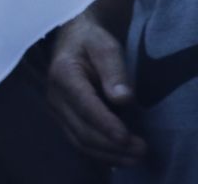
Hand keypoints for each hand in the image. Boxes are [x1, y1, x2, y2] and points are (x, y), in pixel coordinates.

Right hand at [47, 13, 145, 166]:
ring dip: (109, 154)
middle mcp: (55, 97)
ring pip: (81, 142)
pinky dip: (102, 153)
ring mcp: (57, 111)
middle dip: (112, 145)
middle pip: (82, 130)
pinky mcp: (64, 120)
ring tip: (136, 158)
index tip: (126, 137)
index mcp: (63, 74)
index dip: (105, 124)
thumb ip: (114, 70)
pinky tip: (122, 156)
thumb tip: (123, 100)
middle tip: (141, 150)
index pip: (85, 105)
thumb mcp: (105, 45)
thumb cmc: (92, 40)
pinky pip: (81, 143)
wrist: (75, 39)